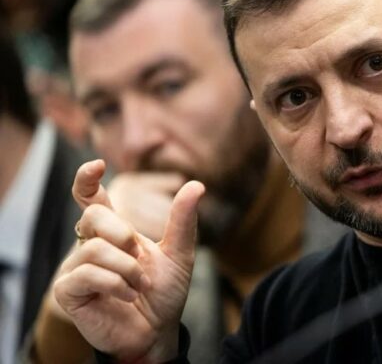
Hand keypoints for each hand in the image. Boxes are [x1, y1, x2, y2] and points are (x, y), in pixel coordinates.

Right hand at [54, 160, 204, 361]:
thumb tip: (196, 184)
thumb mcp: (180, 254)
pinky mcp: (68, 291)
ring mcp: (76, 268)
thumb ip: (183, 220)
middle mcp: (90, 246)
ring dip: (127, 268)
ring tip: (139, 286)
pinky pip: (87, 274)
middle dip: (122, 233)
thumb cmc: (164, 293)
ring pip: (95, 248)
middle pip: (94, 217)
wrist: (158, 331)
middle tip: (139, 254)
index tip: (96, 165)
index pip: (91, 200)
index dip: (87, 180)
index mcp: (113, 233)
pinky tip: (127, 296)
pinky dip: (116, 284)